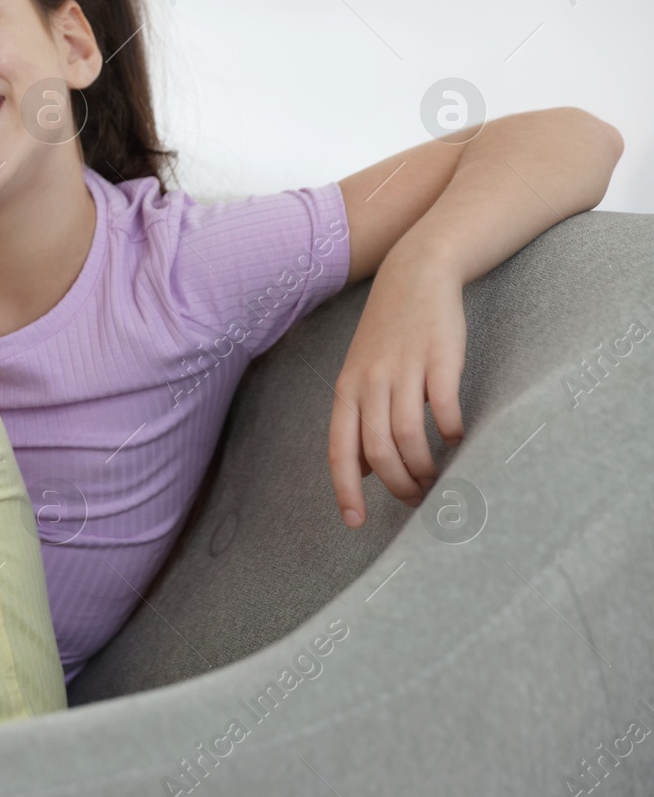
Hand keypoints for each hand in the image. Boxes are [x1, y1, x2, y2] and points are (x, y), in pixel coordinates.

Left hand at [327, 254, 465, 526]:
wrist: (415, 274)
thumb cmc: (389, 333)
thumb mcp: (361, 375)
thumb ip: (358, 420)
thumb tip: (361, 471)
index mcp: (347, 390)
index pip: (339, 450)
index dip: (345, 489)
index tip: (355, 522)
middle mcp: (370, 382)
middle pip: (377, 451)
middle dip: (397, 485)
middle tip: (417, 501)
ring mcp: (404, 369)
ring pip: (408, 436)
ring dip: (424, 467)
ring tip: (437, 480)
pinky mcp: (439, 357)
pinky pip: (442, 407)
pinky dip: (451, 432)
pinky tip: (458, 439)